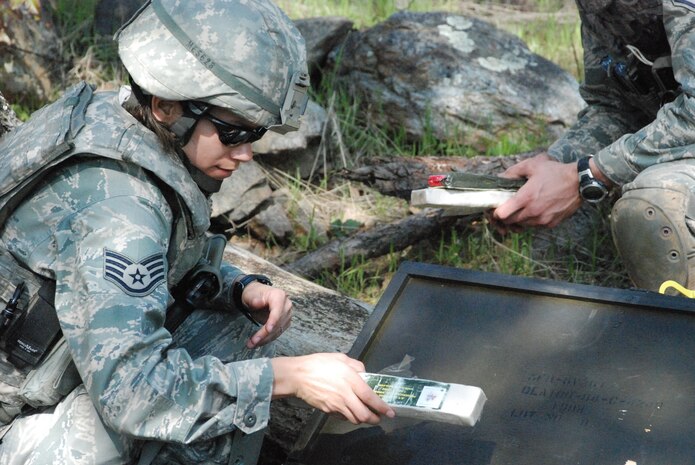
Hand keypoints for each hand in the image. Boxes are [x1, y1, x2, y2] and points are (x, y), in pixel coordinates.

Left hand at [241, 282, 291, 348]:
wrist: (257, 296)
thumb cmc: (254, 294)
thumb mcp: (251, 295)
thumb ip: (254, 300)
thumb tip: (258, 303)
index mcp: (279, 295)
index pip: (278, 310)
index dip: (273, 321)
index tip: (268, 329)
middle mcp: (286, 305)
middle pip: (278, 322)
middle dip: (265, 334)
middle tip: (252, 342)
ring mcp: (287, 314)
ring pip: (278, 330)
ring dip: (265, 339)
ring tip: (252, 344)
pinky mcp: (285, 322)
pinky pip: (277, 332)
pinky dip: (268, 338)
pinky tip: (259, 342)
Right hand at [271, 353, 395, 424]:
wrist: (297, 376)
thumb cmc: (319, 363)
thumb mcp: (340, 358)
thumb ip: (355, 365)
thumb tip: (364, 373)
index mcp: (350, 380)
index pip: (370, 397)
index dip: (381, 407)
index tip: (390, 412)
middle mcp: (345, 395)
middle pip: (364, 415)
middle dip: (374, 419)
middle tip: (379, 418)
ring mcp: (336, 405)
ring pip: (354, 419)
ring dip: (362, 420)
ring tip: (366, 415)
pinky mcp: (328, 410)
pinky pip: (343, 417)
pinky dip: (350, 417)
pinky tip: (350, 411)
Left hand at [492, 152, 581, 229]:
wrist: (580, 182)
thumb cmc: (556, 172)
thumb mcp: (533, 165)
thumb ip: (513, 171)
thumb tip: (499, 177)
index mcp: (526, 198)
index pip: (501, 214)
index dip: (496, 212)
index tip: (497, 206)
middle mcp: (533, 212)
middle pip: (509, 222)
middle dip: (505, 217)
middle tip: (505, 208)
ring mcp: (542, 220)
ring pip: (522, 225)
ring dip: (517, 219)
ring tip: (520, 208)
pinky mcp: (551, 224)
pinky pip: (534, 226)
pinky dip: (530, 221)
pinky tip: (533, 210)